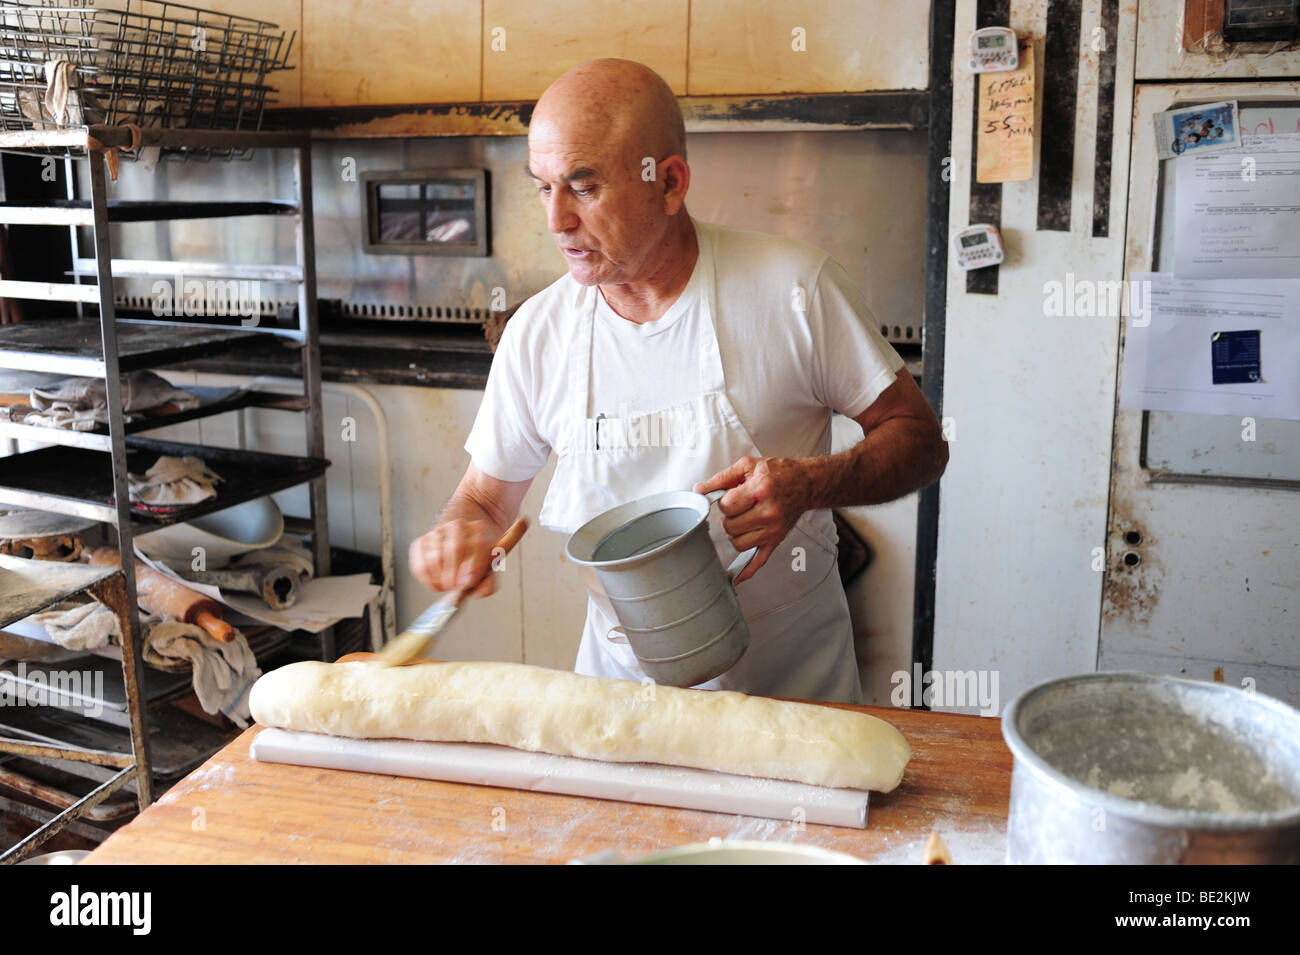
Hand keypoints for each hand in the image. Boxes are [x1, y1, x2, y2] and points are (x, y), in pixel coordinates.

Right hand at [408, 518, 500, 597]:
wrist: (460, 544)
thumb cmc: (475, 561)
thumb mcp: (488, 571)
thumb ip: (487, 583)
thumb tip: (467, 585)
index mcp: (479, 529)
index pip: (478, 544)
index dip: (473, 567)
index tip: (469, 583)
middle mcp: (456, 526)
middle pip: (455, 550)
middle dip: (455, 575)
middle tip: (455, 587)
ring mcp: (436, 533)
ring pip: (434, 560)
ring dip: (440, 580)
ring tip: (446, 585)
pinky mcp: (420, 543)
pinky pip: (419, 566)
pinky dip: (426, 580)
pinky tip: (435, 583)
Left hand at [694, 456, 809, 582]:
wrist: (806, 483)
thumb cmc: (778, 473)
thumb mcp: (748, 466)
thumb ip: (721, 478)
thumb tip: (699, 489)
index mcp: (760, 491)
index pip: (727, 506)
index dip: (724, 502)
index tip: (731, 497)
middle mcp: (768, 513)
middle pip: (730, 527)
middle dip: (728, 517)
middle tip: (738, 508)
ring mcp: (773, 530)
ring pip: (738, 544)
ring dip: (735, 534)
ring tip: (742, 522)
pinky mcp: (776, 540)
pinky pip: (758, 561)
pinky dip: (746, 571)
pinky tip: (737, 577)